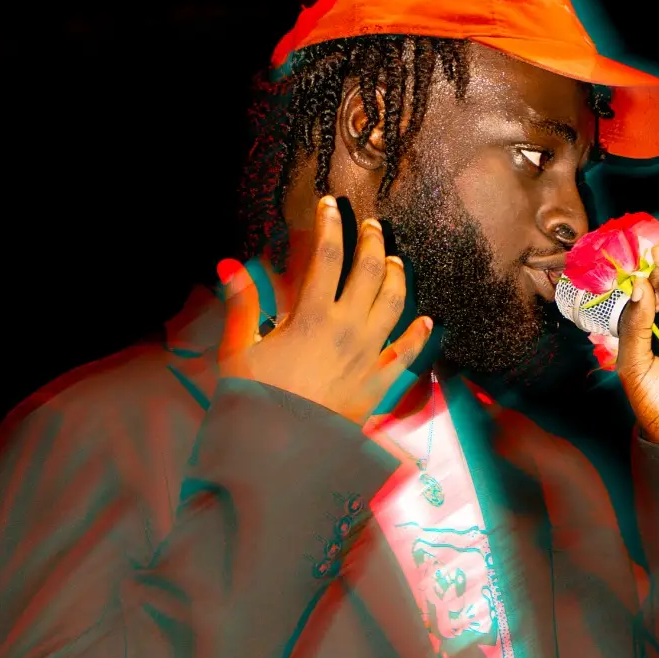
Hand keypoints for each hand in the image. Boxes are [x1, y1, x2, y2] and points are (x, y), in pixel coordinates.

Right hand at [217, 196, 433, 425]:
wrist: (282, 452)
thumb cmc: (255, 404)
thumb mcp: (238, 352)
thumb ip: (241, 307)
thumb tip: (232, 268)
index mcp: (311, 317)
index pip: (326, 255)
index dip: (330, 224)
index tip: (331, 205)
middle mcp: (346, 330)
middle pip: (368, 272)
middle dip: (371, 242)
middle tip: (371, 225)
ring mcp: (367, 357)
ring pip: (393, 304)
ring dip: (397, 277)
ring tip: (396, 260)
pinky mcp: (378, 385)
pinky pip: (405, 355)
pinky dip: (418, 335)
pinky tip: (426, 320)